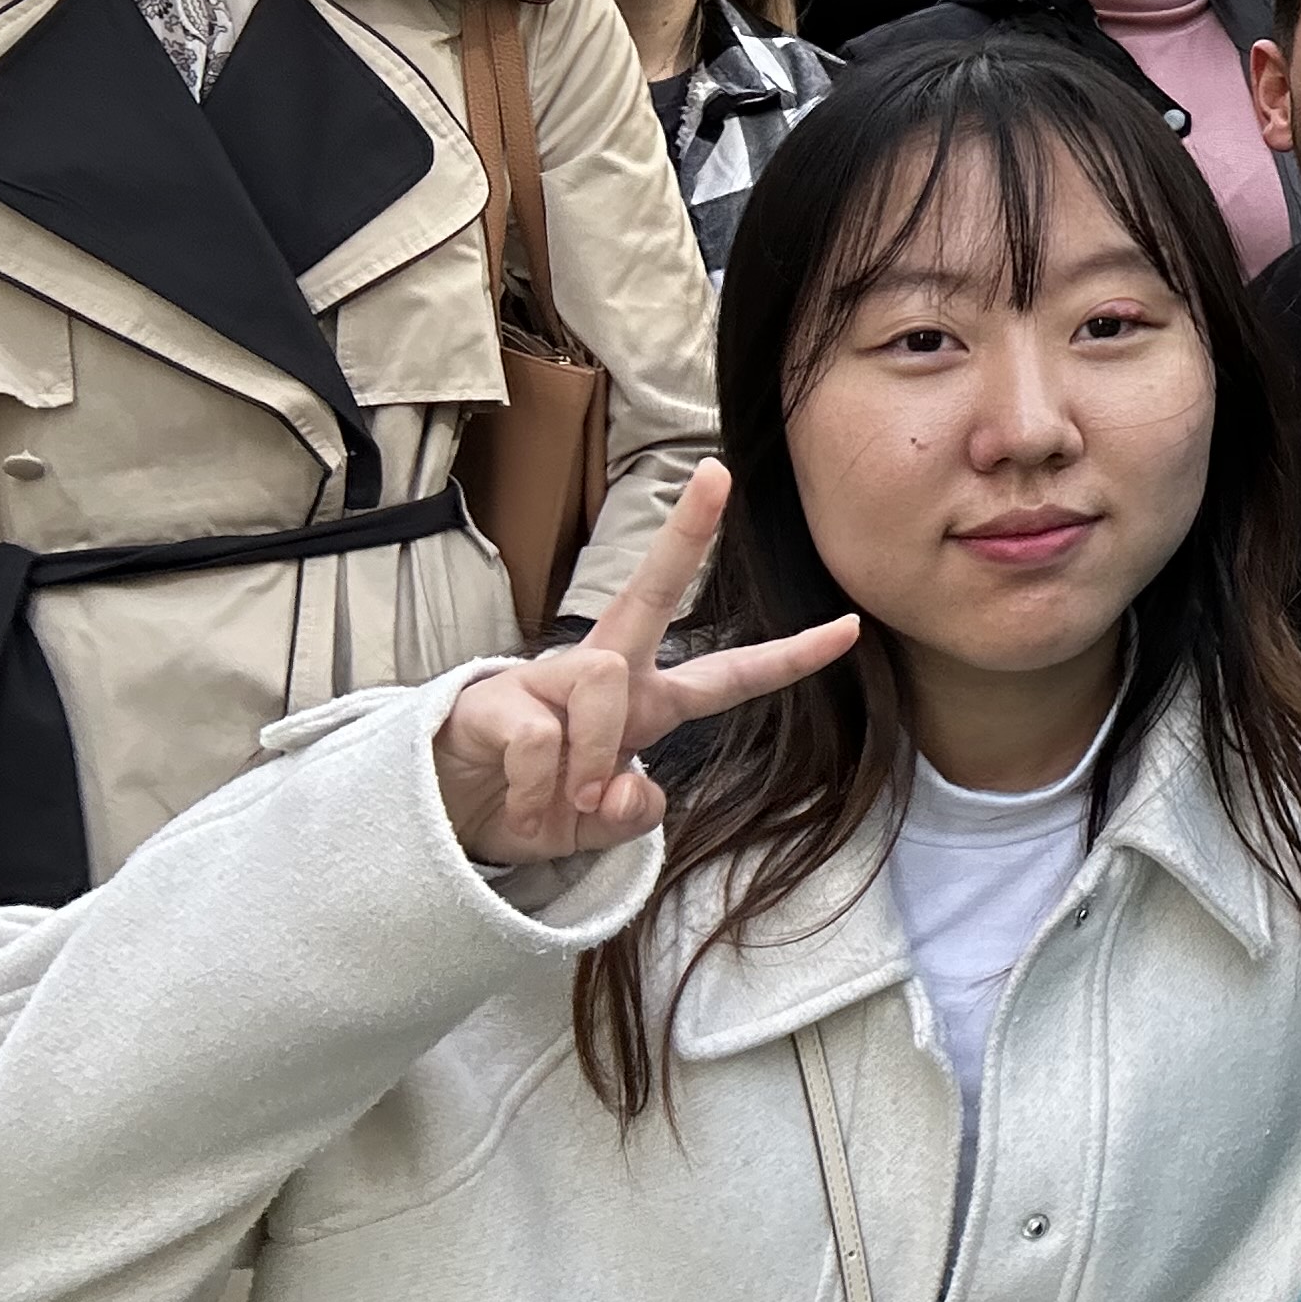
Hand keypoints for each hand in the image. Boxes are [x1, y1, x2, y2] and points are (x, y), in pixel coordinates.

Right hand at [433, 462, 860, 864]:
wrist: (450, 822)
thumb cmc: (541, 803)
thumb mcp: (602, 827)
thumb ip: (633, 815)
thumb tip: (624, 792)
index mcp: (647, 701)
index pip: (729, 675)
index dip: (790, 658)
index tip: (850, 626)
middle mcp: (605, 673)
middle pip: (651, 591)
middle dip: (686, 534)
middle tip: (716, 474)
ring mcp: (549, 677)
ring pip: (604, 683)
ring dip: (593, 760)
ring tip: (569, 803)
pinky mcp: (497, 697)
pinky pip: (541, 740)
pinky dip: (540, 788)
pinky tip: (522, 802)